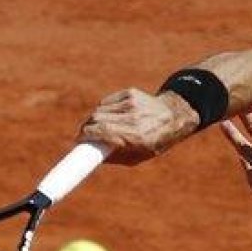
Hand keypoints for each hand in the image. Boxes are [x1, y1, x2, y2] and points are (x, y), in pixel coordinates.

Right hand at [77, 88, 198, 164]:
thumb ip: (115, 157)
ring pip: (100, 110)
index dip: (86, 135)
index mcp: (136, 136)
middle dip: (86, 128)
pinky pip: (107, 102)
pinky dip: (103, 110)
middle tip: (83, 136)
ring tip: (95, 128)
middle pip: (97, 119)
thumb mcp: (138, 156)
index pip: (103, 131)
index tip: (78, 140)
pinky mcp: (130, 93)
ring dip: (93, 120)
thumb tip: (93, 157)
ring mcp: (132, 103)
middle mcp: (134, 118)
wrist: (174, 116)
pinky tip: (108, 117)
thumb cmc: (155, 141)